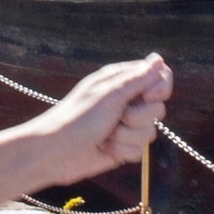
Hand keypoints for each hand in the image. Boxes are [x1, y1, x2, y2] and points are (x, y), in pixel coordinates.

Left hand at [0, 54, 174, 213]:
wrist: (54, 154)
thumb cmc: (77, 119)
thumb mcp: (109, 95)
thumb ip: (137, 79)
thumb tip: (159, 59)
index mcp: (120, 81)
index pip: (158, 76)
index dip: (160, 88)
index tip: (147, 97)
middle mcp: (124, 101)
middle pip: (158, 108)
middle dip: (139, 117)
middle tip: (118, 118)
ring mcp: (124, 126)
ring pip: (150, 132)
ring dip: (127, 137)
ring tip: (105, 136)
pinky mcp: (122, 147)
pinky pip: (139, 151)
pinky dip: (122, 151)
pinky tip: (104, 149)